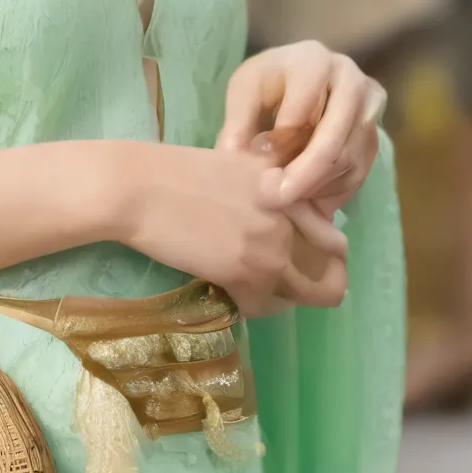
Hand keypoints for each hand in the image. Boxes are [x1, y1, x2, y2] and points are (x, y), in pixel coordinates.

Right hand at [111, 142, 348, 317]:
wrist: (139, 188)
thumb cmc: (175, 169)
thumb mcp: (238, 165)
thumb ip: (269, 189)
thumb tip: (280, 218)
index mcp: (289, 185)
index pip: (332, 236)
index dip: (322, 254)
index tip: (304, 259)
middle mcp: (289, 217)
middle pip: (332, 274)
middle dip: (318, 285)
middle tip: (292, 285)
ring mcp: (270, 247)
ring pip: (303, 297)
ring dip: (284, 299)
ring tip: (259, 291)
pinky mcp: (245, 274)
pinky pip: (264, 307)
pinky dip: (252, 306)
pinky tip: (233, 294)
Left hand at [217, 42, 384, 215]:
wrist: (298, 81)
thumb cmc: (268, 83)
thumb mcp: (245, 91)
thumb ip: (238, 122)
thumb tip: (232, 156)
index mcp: (314, 60)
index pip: (303, 107)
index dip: (280, 140)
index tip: (258, 164)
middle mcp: (349, 79)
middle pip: (333, 137)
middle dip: (304, 174)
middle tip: (278, 198)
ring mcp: (368, 107)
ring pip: (347, 159)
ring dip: (316, 185)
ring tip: (285, 197)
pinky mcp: (374, 134)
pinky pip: (357, 172)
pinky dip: (331, 189)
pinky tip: (306, 195)